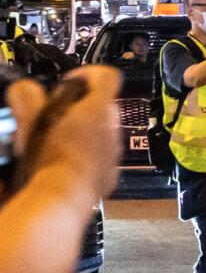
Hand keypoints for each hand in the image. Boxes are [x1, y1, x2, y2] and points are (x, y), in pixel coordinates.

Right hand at [6, 65, 120, 199]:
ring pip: (103, 132)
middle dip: (82, 105)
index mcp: (98, 109)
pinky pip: (101, 156)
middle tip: (57, 113)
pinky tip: (64, 160)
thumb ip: (27, 97)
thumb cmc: (50, 159)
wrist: (63, 198)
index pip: (109, 76)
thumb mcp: (29, 119)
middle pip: (105, 105)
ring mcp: (114, 153)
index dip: (89, 73)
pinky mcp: (110, 174)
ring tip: (56, 139)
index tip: (71, 81)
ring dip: (84, 131)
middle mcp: (113, 129)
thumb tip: (25, 90)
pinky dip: (86, 154)